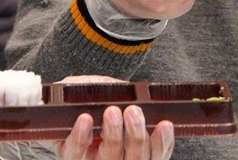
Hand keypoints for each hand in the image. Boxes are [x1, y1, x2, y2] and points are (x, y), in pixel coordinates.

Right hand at [0, 76, 174, 159]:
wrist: (107, 114)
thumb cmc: (87, 105)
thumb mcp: (73, 99)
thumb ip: (81, 92)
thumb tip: (98, 86)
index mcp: (76, 152)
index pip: (75, 151)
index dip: (79, 136)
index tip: (85, 118)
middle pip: (109, 156)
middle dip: (113, 134)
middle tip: (112, 111)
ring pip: (135, 158)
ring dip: (136, 134)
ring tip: (134, 111)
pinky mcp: (147, 158)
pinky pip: (158, 156)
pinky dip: (162, 141)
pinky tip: (164, 125)